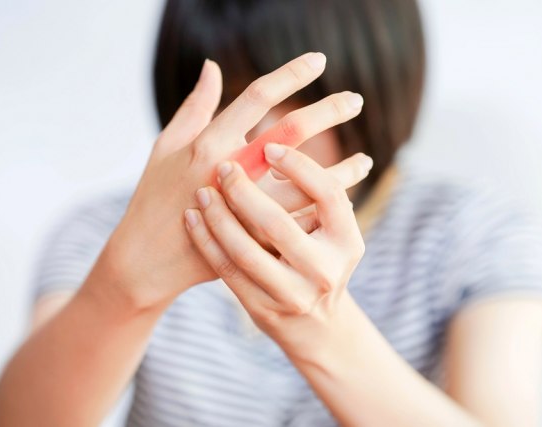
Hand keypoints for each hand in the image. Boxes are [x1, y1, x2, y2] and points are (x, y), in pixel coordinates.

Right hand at [101, 53, 366, 310]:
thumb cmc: (155, 197)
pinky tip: (345, 199)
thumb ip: (194, 107)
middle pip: (289, 133)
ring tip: (367, 160)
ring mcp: (245, 207)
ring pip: (306, 183)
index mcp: (207, 144)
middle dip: (327, 111)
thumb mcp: (165, 146)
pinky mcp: (254, 238)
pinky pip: (300, 221)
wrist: (148, 258)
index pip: (256, 97)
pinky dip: (325, 208)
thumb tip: (212, 66)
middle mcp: (230, 171)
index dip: (290, 74)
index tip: (319, 60)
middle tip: (356, 99)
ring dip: (342, 170)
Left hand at [184, 143, 369, 357]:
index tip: (268, 146)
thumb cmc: (319, 261)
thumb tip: (285, 139)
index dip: (299, 167)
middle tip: (224, 167)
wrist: (316, 327)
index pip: (328, 195)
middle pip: (278, 225)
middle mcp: (325, 270)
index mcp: (348, 241)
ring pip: (247, 251)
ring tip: (202, 192)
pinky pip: (228, 271)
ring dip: (219, 217)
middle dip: (245, 192)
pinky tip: (193, 218)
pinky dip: (207, 242)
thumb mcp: (334, 234)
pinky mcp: (263, 309)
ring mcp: (294, 294)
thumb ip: (317, 197)